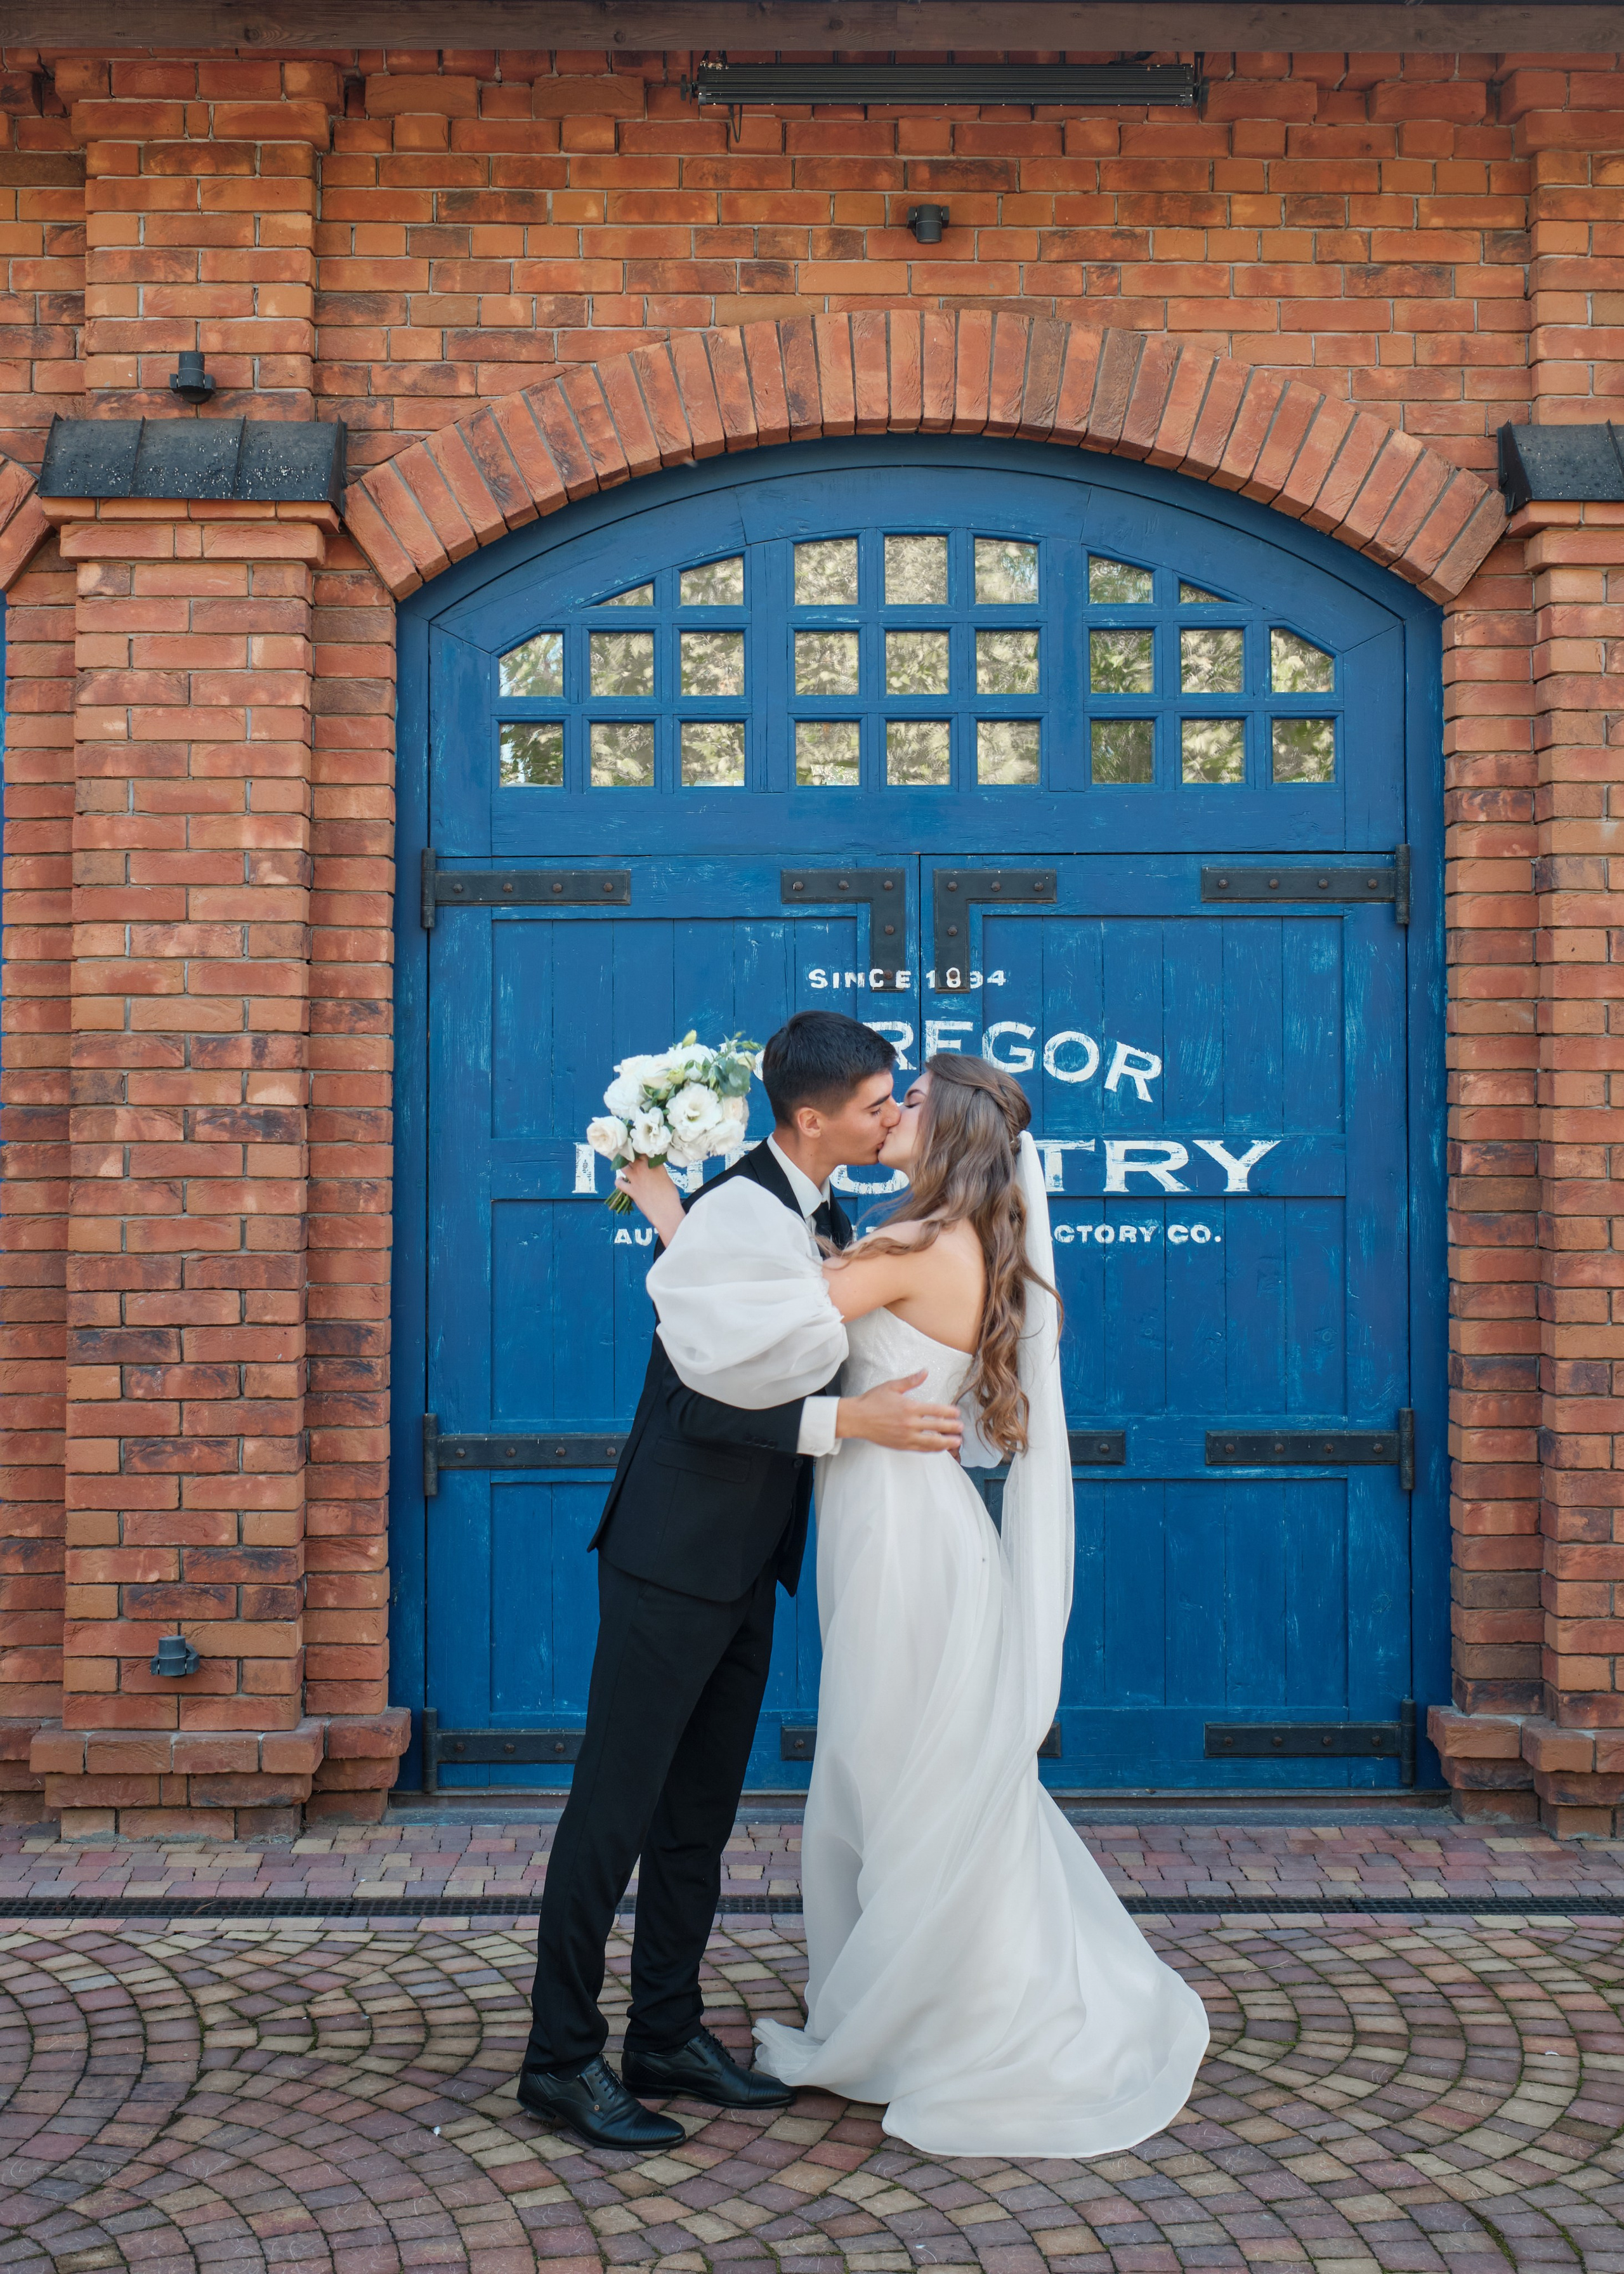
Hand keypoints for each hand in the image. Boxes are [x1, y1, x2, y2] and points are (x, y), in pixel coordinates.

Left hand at [617, 1157, 684, 1241]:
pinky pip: (619, 1183)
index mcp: (655, 1164)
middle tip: (631, 1155)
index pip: (645, 1151)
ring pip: (624, 1166)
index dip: (641, 1149)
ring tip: (625, 1165)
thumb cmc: (671, 1195)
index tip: (641, 1149)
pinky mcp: (630, 1190)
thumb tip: (654, 1168)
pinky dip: (619, 1181)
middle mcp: (643, 1169)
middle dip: (631, 1155)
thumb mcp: (667, 1178)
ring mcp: (635, 1179)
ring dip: (624, 1165)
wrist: (665, 1211)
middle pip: (633, 1156)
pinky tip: (621, 1180)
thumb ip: (659, 1170)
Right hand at [835, 1371, 964, 1453]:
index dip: (949, 1412)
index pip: (936, 1410)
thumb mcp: (892, 1386)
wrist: (857, 1419)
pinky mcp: (901, 1446)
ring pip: (931, 1442)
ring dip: (946, 1442)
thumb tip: (925, 1371)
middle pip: (937, 1427)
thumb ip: (911, 1381)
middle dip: (952, 1428)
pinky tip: (940, 1448)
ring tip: (957, 1441)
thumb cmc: (872, 1401)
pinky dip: (933, 1449)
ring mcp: (906, 1437)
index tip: (957, 1413)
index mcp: (909, 1407)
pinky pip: (921, 1449)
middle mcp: (909, 1423)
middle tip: (961, 1428)